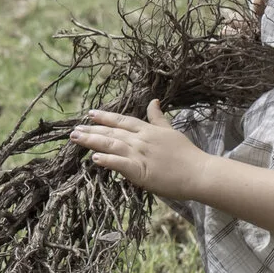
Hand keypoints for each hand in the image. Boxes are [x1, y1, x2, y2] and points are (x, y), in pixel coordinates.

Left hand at [71, 101, 207, 198]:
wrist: (200, 172)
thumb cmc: (187, 154)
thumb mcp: (171, 130)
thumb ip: (158, 118)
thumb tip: (153, 100)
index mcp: (148, 130)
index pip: (122, 121)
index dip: (105, 117)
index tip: (89, 113)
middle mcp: (141, 140)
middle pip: (112, 132)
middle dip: (91, 130)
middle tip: (73, 130)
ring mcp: (141, 155)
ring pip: (112, 145)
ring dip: (92, 141)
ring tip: (76, 139)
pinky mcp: (142, 172)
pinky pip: (121, 164)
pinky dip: (108, 160)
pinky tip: (94, 158)